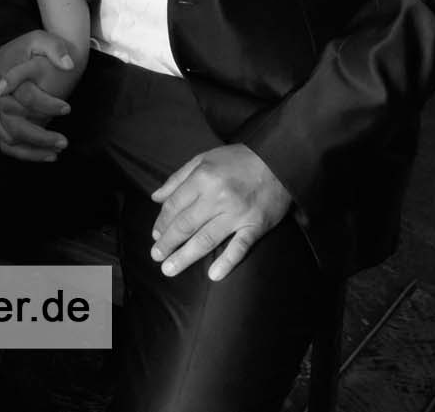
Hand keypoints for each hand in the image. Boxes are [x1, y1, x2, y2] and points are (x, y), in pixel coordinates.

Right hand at [0, 30, 84, 162]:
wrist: (11, 50)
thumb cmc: (29, 47)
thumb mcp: (43, 39)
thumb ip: (56, 49)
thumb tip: (68, 65)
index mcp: (6, 77)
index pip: (26, 97)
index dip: (48, 104)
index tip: (68, 108)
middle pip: (14, 125)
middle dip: (40, 136)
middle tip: (64, 141)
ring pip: (7, 139)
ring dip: (30, 150)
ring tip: (55, 154)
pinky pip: (4, 142)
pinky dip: (21, 152)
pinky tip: (42, 154)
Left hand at [149, 144, 291, 281]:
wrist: (278, 160)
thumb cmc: (238, 159)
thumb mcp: (203, 159)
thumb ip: (178, 178)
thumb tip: (156, 197)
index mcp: (203, 178)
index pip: (175, 205)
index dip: (162, 222)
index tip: (155, 235)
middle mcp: (218, 197)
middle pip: (186, 225)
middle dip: (168, 243)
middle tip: (156, 256)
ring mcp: (238, 213)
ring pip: (206, 239)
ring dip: (185, 256)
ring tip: (170, 269)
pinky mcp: (256, 225)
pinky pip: (240, 246)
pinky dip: (227, 262)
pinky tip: (213, 275)